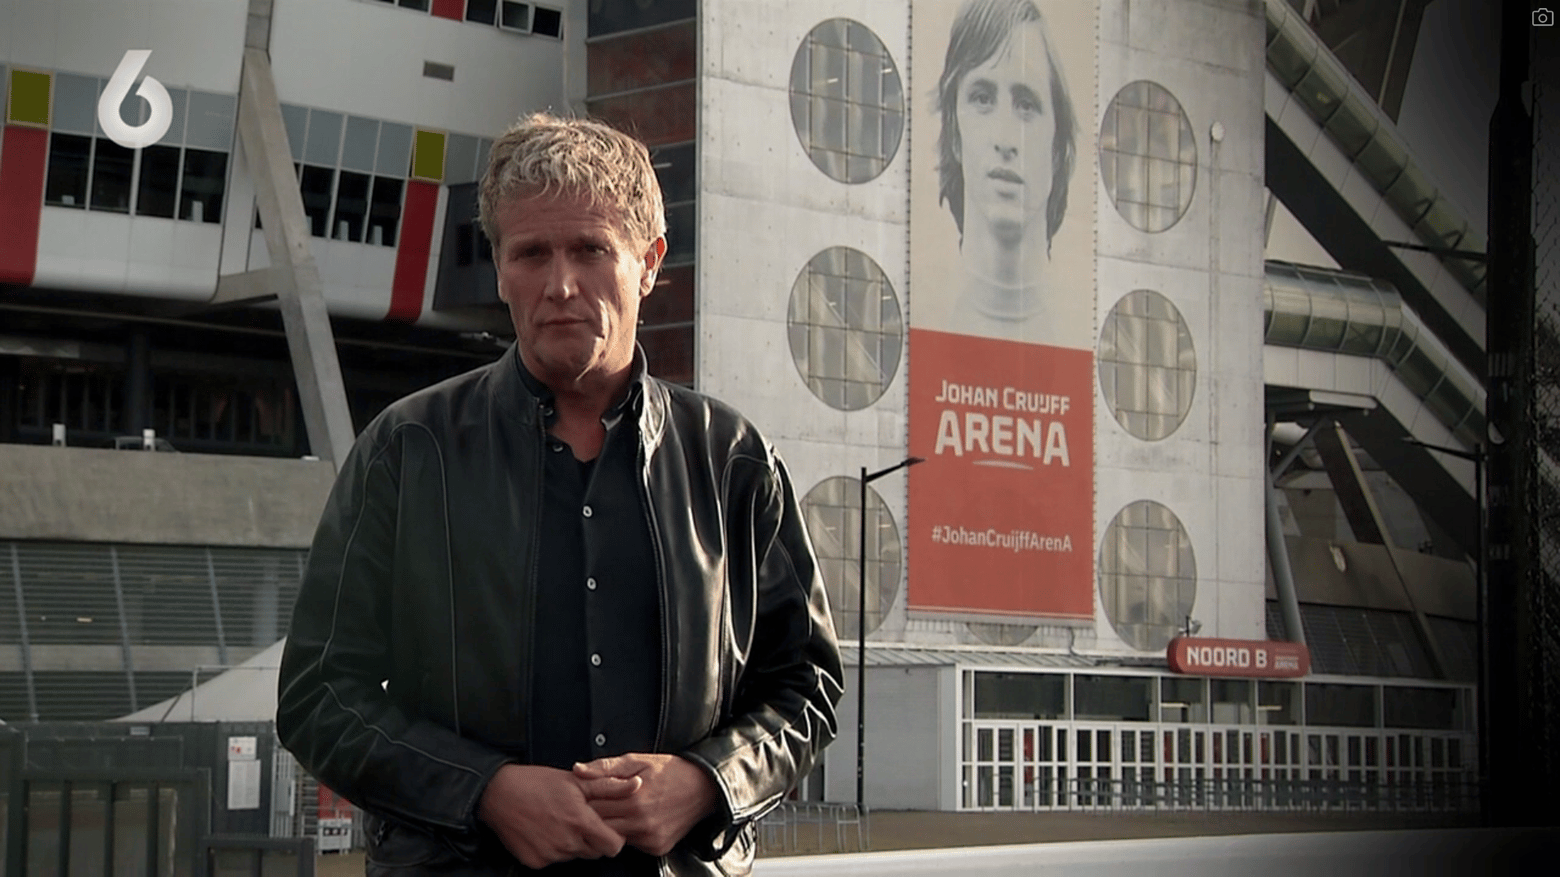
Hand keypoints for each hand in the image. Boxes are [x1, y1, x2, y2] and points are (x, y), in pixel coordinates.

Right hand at [476, 763, 638, 868]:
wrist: (497, 793)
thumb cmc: (535, 783)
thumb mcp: (575, 780)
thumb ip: (609, 786)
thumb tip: (636, 785)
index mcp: (580, 821)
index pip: (614, 846)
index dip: (614, 836)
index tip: (606, 826)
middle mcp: (566, 842)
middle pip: (595, 851)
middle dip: (592, 838)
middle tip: (579, 819)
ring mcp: (550, 854)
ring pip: (575, 855)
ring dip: (573, 842)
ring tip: (560, 821)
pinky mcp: (535, 861)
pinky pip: (554, 860)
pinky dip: (554, 848)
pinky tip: (546, 830)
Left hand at [574, 754, 719, 855]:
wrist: (704, 787)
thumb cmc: (669, 770)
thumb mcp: (637, 760)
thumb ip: (605, 767)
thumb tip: (577, 770)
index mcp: (633, 798)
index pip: (593, 808)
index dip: (586, 801)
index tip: (586, 794)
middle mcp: (641, 822)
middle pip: (600, 826)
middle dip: (597, 815)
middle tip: (600, 803)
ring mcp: (650, 837)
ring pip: (615, 838)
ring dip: (612, 826)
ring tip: (620, 809)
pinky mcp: (658, 847)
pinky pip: (633, 844)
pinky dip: (630, 833)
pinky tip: (636, 819)